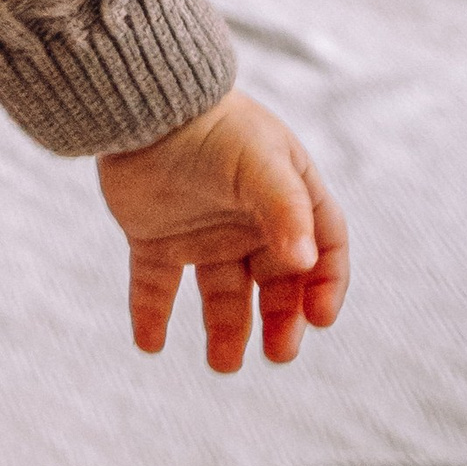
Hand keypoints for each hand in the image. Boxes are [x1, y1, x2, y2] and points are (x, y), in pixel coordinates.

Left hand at [97, 87, 348, 372]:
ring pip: (222, 296)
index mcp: (286, 197)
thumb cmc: (211, 126)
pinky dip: (151, 316)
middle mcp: (248, 221)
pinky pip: (155, 287)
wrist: (140, 101)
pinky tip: (150, 343)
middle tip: (279, 354)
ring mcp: (202, 232)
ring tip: (222, 364)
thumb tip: (305, 263)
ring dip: (226, 332)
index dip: (326, 285)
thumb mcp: (259, 163)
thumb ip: (285, 210)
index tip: (320, 318)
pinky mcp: (154, 238)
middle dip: (282, 322)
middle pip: (276, 285)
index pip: (322, 250)